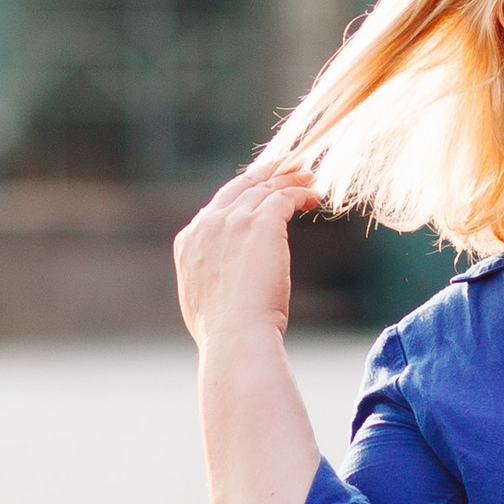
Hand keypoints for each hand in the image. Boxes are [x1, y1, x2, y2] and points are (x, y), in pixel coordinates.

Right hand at [173, 158, 320, 354]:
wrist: (235, 335)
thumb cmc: (224, 331)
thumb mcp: (201, 298)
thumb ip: (207, 275)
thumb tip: (220, 277)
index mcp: (189, 241)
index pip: (217, 206)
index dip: (241, 194)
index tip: (259, 190)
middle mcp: (207, 225)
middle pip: (239, 187)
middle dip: (264, 174)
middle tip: (285, 167)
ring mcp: (232, 221)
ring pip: (264, 187)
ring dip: (289, 180)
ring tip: (307, 178)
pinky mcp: (260, 223)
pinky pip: (284, 197)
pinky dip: (301, 193)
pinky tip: (314, 198)